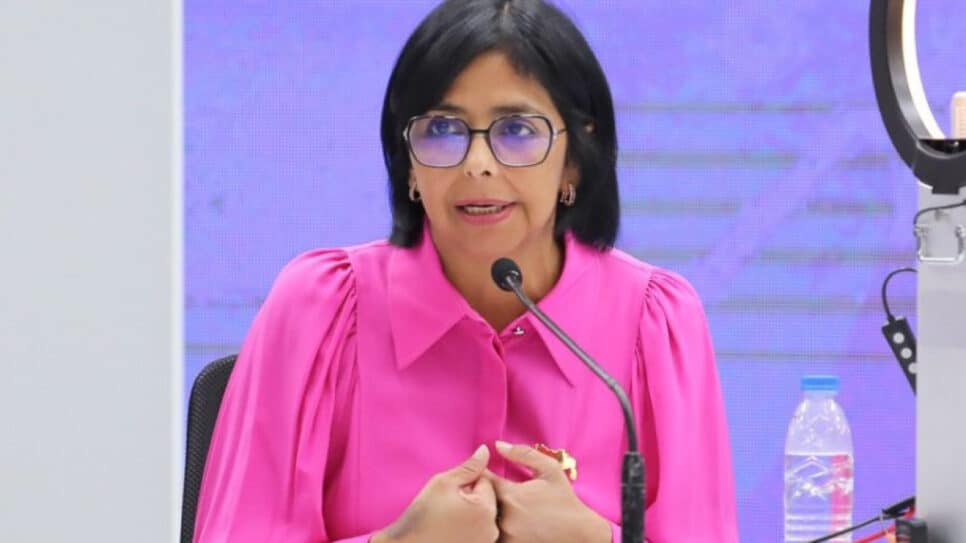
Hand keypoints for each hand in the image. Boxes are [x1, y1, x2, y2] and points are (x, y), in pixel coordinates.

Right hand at [373, 445, 498, 542]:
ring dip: (470, 515)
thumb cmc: (422, 516)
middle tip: (447, 507)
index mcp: (485, 509)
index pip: (485, 482)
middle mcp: (492, 529)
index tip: (449, 495)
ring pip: (483, 518)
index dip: (466, 484)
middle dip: (471, 499)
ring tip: (447, 520)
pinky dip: (468, 530)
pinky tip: (450, 532)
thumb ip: (468, 468)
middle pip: (487, 501)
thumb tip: (485, 450)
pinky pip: (478, 533)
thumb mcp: (442, 484)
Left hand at [487, 441, 610, 542]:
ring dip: (485, 513)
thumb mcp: (549, 470)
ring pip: (483, 521)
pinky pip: (492, 536)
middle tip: (482, 491)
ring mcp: (506, 535)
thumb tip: (497, 445)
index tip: (484, 475)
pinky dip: (493, 529)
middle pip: (478, 503)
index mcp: (511, 495)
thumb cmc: (565, 501)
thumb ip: (523, 454)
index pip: (482, 481)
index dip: (480, 476)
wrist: (580, 535)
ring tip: (493, 509)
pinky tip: (504, 522)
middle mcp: (505, 517)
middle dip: (478, 495)